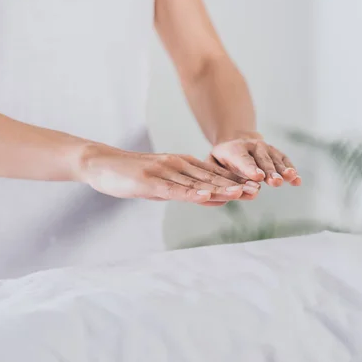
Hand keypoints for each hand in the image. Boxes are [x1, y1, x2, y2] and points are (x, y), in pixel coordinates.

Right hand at [77, 144, 259, 203]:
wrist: (101, 164)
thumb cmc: (131, 176)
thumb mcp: (164, 185)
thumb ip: (187, 190)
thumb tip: (213, 198)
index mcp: (182, 164)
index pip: (213, 174)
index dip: (235, 180)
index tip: (257, 186)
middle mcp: (177, 165)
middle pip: (212, 177)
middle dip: (236, 183)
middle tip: (259, 188)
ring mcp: (165, 172)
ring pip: (198, 182)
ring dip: (221, 187)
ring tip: (243, 192)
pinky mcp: (152, 182)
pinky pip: (176, 189)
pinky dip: (193, 193)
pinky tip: (208, 195)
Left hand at [210, 132, 301, 187]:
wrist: (236, 140)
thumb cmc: (222, 159)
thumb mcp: (211, 163)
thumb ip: (214, 176)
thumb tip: (221, 195)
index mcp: (234, 150)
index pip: (243, 160)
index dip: (250, 168)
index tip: (258, 177)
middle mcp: (252, 147)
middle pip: (262, 160)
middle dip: (269, 171)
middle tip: (275, 182)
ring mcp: (266, 148)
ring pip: (275, 160)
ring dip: (283, 170)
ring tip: (291, 178)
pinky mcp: (276, 153)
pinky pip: (285, 161)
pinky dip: (291, 169)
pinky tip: (297, 181)